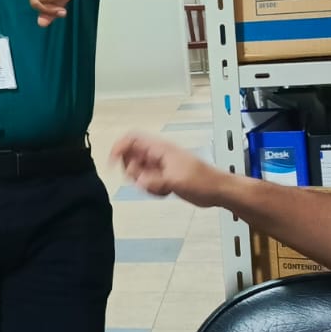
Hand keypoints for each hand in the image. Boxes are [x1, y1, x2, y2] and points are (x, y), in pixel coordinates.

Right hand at [109, 132, 224, 205]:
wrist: (217, 190)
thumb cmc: (202, 181)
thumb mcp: (175, 181)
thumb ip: (153, 180)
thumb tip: (137, 181)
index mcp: (160, 149)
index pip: (132, 139)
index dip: (118, 147)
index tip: (113, 164)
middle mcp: (157, 155)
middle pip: (130, 156)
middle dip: (133, 171)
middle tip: (145, 181)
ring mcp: (160, 166)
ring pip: (138, 171)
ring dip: (143, 182)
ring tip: (160, 188)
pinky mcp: (163, 177)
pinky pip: (147, 181)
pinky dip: (151, 189)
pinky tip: (166, 192)